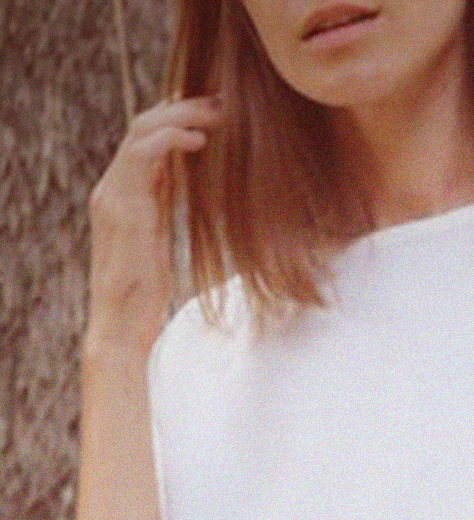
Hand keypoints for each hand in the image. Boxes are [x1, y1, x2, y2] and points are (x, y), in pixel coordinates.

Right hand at [86, 96, 221, 353]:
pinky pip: (142, 155)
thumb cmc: (145, 296)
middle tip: (222, 103)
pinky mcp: (123, 206)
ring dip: (180, 116)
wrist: (122, 324)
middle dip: (182, 109)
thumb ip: (163, 212)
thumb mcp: (158, 243)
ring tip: (217, 113)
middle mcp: (113, 189)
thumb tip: (187, 189)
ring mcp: (114, 195)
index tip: (213, 115)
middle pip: (142, 126)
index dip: (177, 121)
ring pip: (141, 131)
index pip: (145, 141)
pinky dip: (170, 140)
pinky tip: (199, 140)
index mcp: (123, 196)